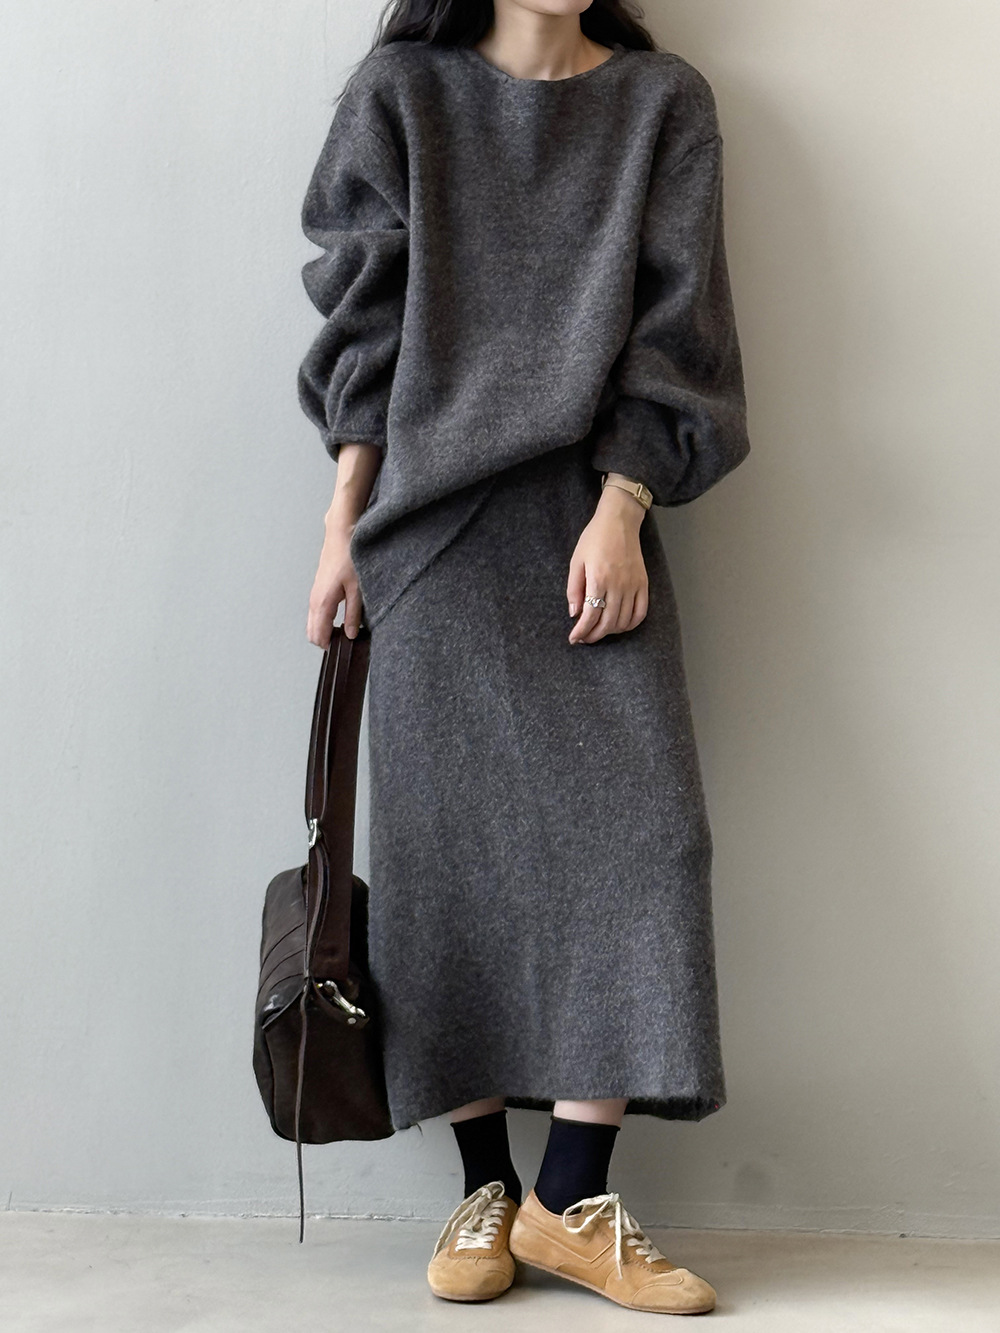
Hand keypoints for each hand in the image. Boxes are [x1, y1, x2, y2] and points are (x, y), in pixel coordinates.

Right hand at [306, 442, 380, 647]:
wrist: (342, 530)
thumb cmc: (351, 555)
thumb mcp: (359, 589)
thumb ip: (353, 615)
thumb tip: (349, 634)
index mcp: (321, 603)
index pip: (317, 636)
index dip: (329, 647)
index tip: (344, 651)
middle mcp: (314, 599)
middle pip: (312, 631)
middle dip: (326, 640)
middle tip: (346, 643)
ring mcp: (315, 592)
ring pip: (314, 620)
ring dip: (326, 628)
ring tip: (346, 630)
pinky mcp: (320, 585)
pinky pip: (317, 609)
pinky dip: (326, 617)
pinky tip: (342, 615)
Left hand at [567, 484, 648, 643]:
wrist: (619, 521)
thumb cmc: (594, 539)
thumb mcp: (576, 561)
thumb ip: (574, 590)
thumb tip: (574, 614)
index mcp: (598, 579)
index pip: (590, 616)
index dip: (582, 631)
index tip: (574, 638)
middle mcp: (618, 585)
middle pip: (607, 622)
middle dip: (594, 635)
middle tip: (585, 638)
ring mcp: (633, 585)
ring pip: (624, 621)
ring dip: (610, 631)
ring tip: (599, 631)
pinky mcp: (643, 584)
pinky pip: (641, 612)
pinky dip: (631, 624)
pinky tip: (620, 626)